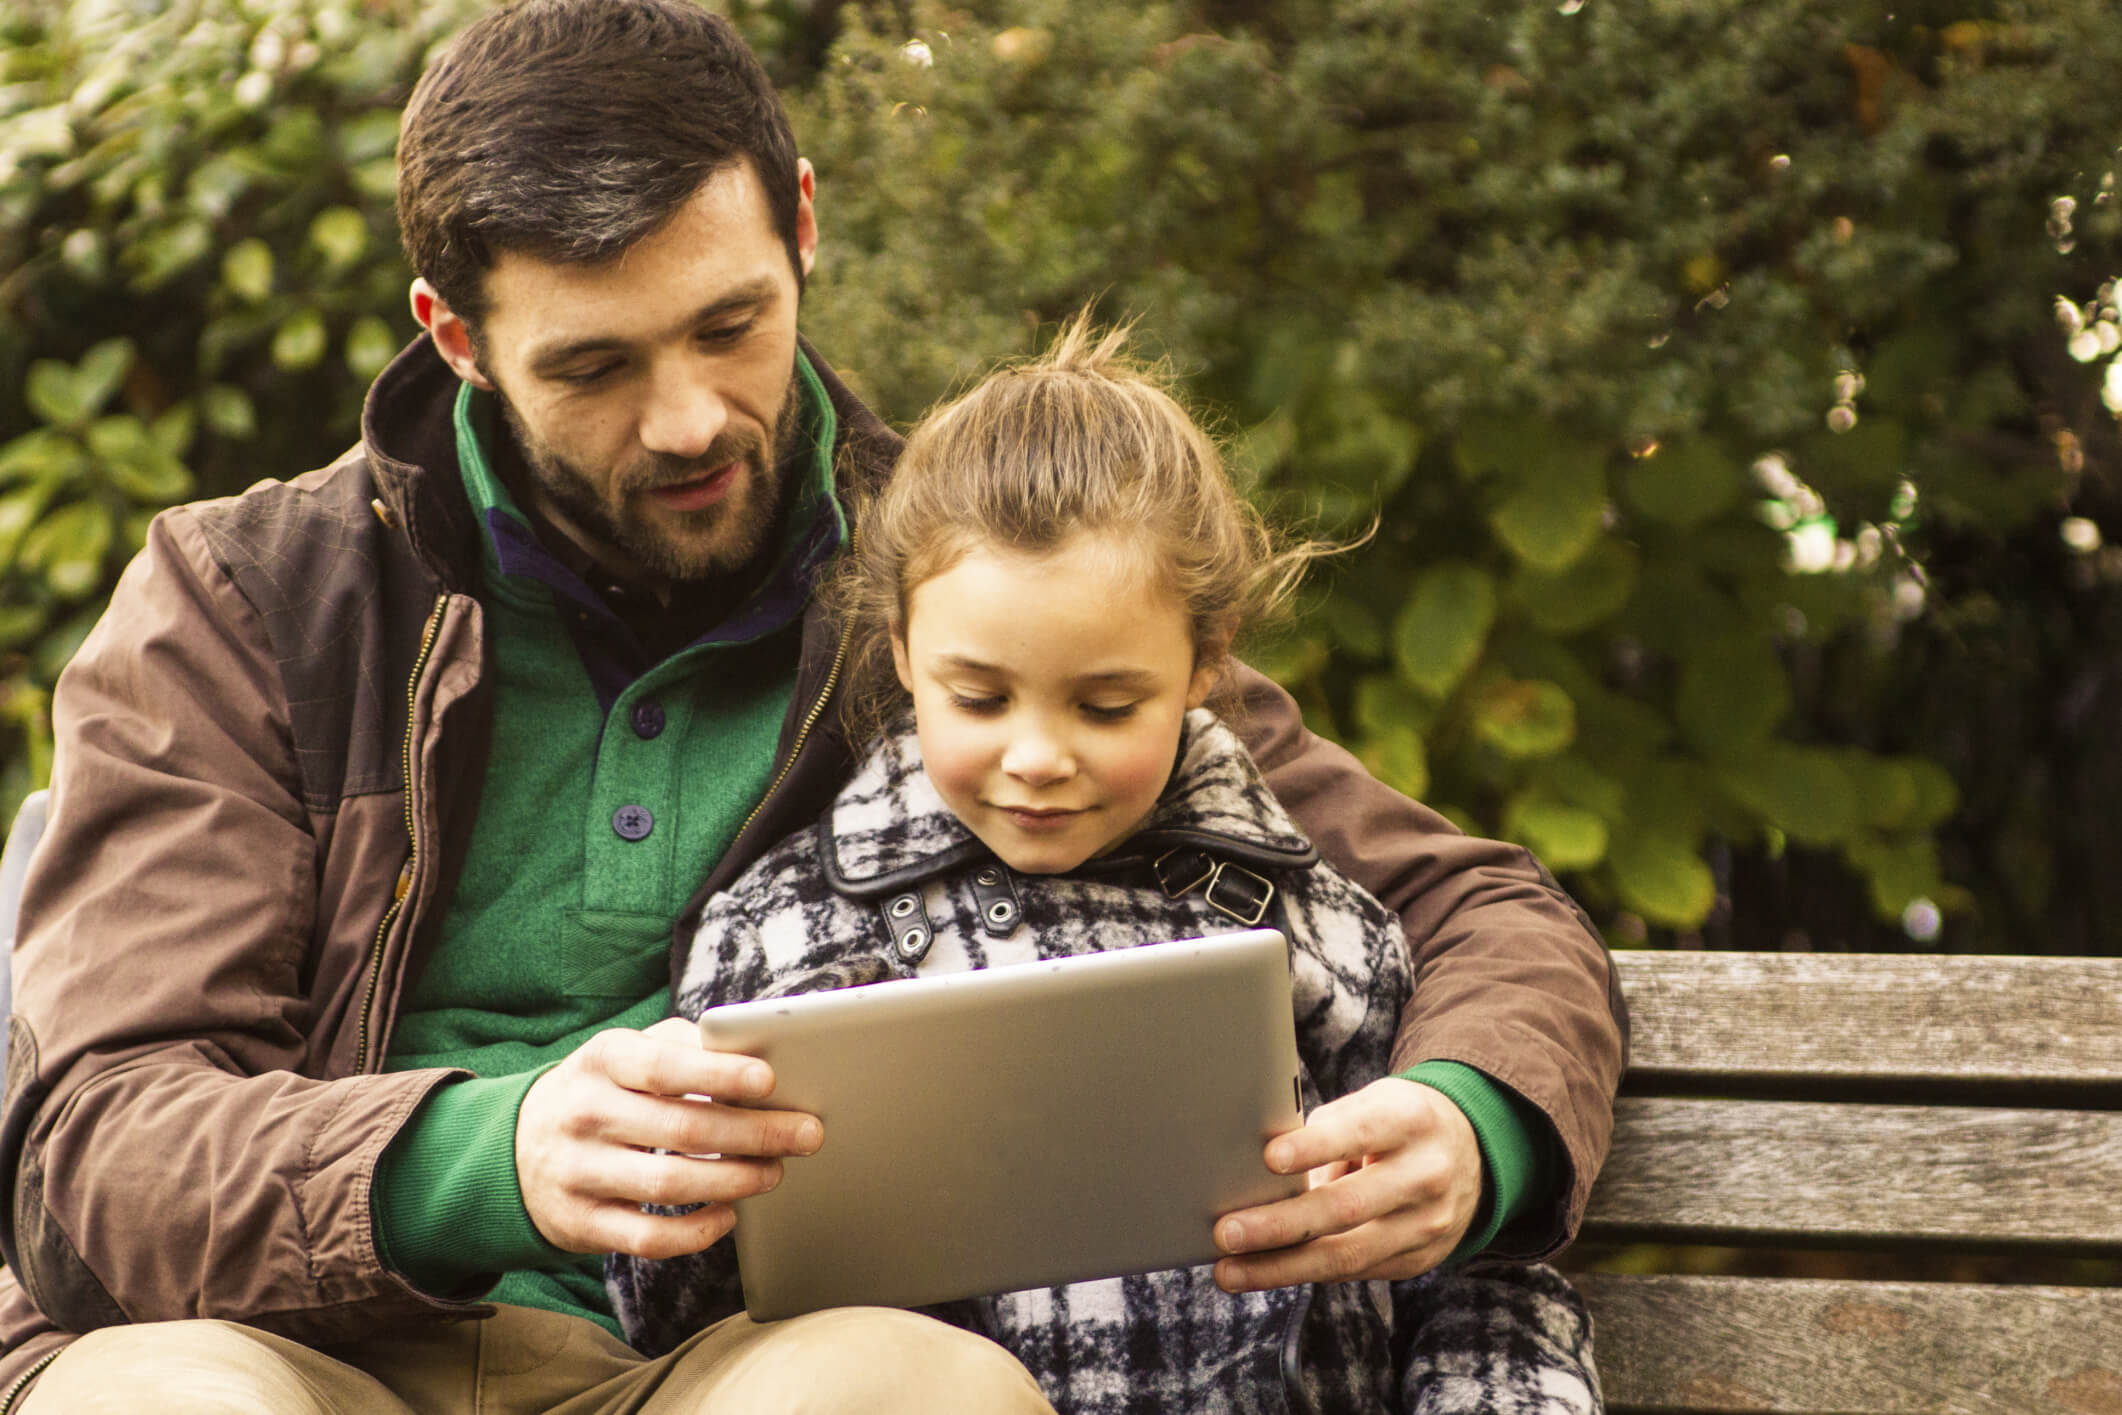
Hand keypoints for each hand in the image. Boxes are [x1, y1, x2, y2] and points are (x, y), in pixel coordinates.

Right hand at [515, 1016, 822, 1258]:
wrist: (515, 1148)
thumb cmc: (602, 1091)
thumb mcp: (626, 1054)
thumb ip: (683, 1046)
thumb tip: (753, 1053)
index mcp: (602, 1060)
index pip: (665, 1065)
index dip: (718, 1073)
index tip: (768, 1079)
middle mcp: (586, 1114)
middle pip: (681, 1127)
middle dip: (754, 1133)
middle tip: (806, 1134)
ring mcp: (579, 1172)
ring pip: (670, 1183)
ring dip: (735, 1180)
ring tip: (774, 1172)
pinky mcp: (579, 1224)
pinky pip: (649, 1237)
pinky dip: (698, 1231)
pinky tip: (728, 1214)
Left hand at [1211, 1077, 1480, 1291]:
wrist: (1474, 1153)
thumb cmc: (1400, 1122)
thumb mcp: (1376, 1103)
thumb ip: (1331, 1129)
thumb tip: (1264, 1171)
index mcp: (1411, 1121)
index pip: (1359, 1133)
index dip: (1314, 1147)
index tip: (1269, 1158)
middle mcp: (1425, 1175)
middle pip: (1347, 1207)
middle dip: (1281, 1225)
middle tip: (1227, 1232)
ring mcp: (1427, 1225)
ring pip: (1347, 1256)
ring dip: (1281, 1268)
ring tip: (1229, 1271)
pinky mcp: (1418, 1259)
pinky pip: (1354, 1271)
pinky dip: (1304, 1273)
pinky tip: (1263, 1272)